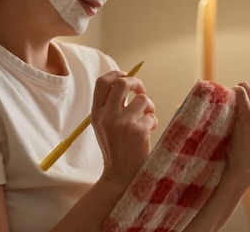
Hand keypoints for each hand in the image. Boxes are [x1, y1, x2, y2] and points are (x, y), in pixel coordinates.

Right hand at [90, 71, 157, 188]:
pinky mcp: (138, 130)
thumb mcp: (104, 126)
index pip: (102, 82)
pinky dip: (153, 122)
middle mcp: (107, 116)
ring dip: (148, 106)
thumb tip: (125, 81)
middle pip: (122, 83)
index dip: (115, 74)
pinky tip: (148, 132)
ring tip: (147, 117)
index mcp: (96, 113)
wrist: (120, 175)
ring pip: (142, 99)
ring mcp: (122, 123)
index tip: (125, 75)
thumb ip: (110, 106)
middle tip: (141, 90)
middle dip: (136, 82)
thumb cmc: (115, 148)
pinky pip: (151, 116)